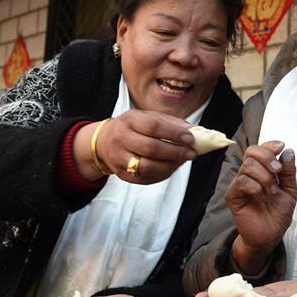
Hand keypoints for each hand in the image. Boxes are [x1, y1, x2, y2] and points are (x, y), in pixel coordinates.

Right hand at [74, 110, 195, 184]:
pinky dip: (162, 174)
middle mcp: (121, 139)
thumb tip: (193, 131)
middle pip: (150, 148)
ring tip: (182, 160)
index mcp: (130, 121)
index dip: (173, 133)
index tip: (190, 138)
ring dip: (170, 166)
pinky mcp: (122, 174)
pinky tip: (172, 167)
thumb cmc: (132, 127)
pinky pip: (145, 179)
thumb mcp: (147, 117)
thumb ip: (170, 123)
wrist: (103, 142)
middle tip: (191, 153)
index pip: (153, 126)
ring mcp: (119, 159)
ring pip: (147, 167)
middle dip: (175, 152)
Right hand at [228, 141, 296, 273]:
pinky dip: (255, 187)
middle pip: (251, 152)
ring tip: (272, 191)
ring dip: (265, 177)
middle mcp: (249, 174)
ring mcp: (240, 185)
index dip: (269, 145)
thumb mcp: (290, 190)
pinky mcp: (233, 197)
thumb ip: (289, 172)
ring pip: (247, 166)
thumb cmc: (278, 214)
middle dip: (267, 158)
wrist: (271, 236)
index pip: (260, 149)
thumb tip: (288, 151)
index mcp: (262, 170)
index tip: (281, 147)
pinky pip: (241, 182)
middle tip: (278, 171)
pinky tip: (261, 196)